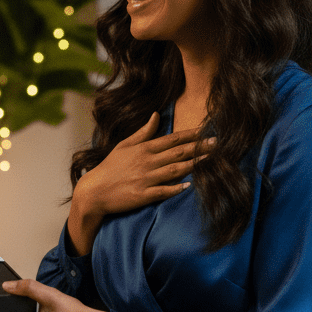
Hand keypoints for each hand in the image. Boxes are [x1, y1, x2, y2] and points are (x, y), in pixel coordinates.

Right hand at [68, 113, 213, 253]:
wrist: (94, 191)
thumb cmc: (109, 167)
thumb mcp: (124, 145)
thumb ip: (143, 132)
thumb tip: (156, 115)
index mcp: (143, 149)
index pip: (172, 139)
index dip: (190, 135)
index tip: (206, 130)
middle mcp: (147, 162)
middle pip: (178, 153)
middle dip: (199, 147)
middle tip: (217, 143)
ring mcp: (145, 179)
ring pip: (174, 170)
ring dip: (193, 165)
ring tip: (210, 160)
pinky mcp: (143, 195)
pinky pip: (164, 191)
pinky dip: (176, 188)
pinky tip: (189, 185)